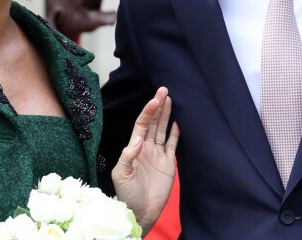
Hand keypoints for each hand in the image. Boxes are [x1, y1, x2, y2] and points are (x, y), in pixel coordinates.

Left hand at [112, 87, 179, 234]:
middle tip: (164, 90)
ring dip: (167, 115)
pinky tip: (180, 121)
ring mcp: (158, 154)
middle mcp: (146, 146)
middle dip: (158, 106)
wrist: (139, 212)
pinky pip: (173, 144)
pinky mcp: (168, 164)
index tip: (155, 99)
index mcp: (134, 146)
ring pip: (163, 129)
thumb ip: (128, 155)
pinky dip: (177, 133)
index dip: (148, 111)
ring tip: (172, 99)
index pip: (142, 123)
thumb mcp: (121, 173)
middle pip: (154, 122)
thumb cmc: (126, 193)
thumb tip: (139, 140)